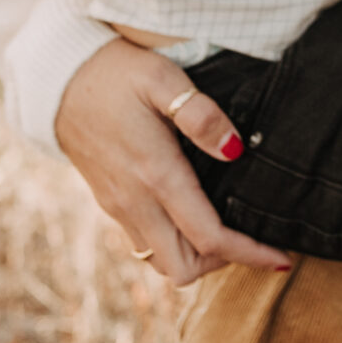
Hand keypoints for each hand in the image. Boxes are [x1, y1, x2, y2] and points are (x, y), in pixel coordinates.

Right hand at [55, 38, 292, 286]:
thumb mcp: (163, 79)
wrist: (59, 79)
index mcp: (156, 175)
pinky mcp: (111, 203)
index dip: (250, 253)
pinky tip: (196, 215)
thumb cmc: (117, 74)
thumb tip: (235, 149)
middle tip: (253, 237)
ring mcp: (119, 207)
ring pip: (162, 262)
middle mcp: (135, 202)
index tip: (282, 260)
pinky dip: (176, 243)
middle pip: (183, 268)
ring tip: (229, 228)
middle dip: (223, 262)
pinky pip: (146, 244)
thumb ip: (201, 115)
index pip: (209, 237)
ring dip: (197, 256)